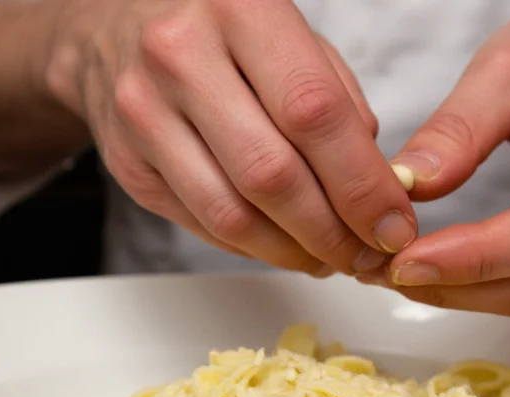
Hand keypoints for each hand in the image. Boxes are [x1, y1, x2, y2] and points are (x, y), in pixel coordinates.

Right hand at [45, 0, 416, 276]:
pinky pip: (202, 226)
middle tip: (366, 256)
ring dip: (293, 252)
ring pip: (232, 216)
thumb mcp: (292, 38)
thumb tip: (381, 190)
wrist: (116, 30)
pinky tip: (284, 246)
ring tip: (329, 260)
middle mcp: (181, 58)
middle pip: (271, 175)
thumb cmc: (222, 33)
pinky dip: (254, 249)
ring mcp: (144, 114)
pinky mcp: (128, 165)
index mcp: (240, 11)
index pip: (314, 114)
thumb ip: (339, 104)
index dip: (362, 184)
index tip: (393, 225)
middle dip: (332, 232)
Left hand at [364, 0, 509, 314]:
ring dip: (467, 291)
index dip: (475, 260)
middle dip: (460, 285)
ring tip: (404, 271)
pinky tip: (440, 263)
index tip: (406, 262)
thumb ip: (457, 130)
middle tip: (389, 272)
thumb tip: (407, 187)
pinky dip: (485, 278)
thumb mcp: (508, 68)